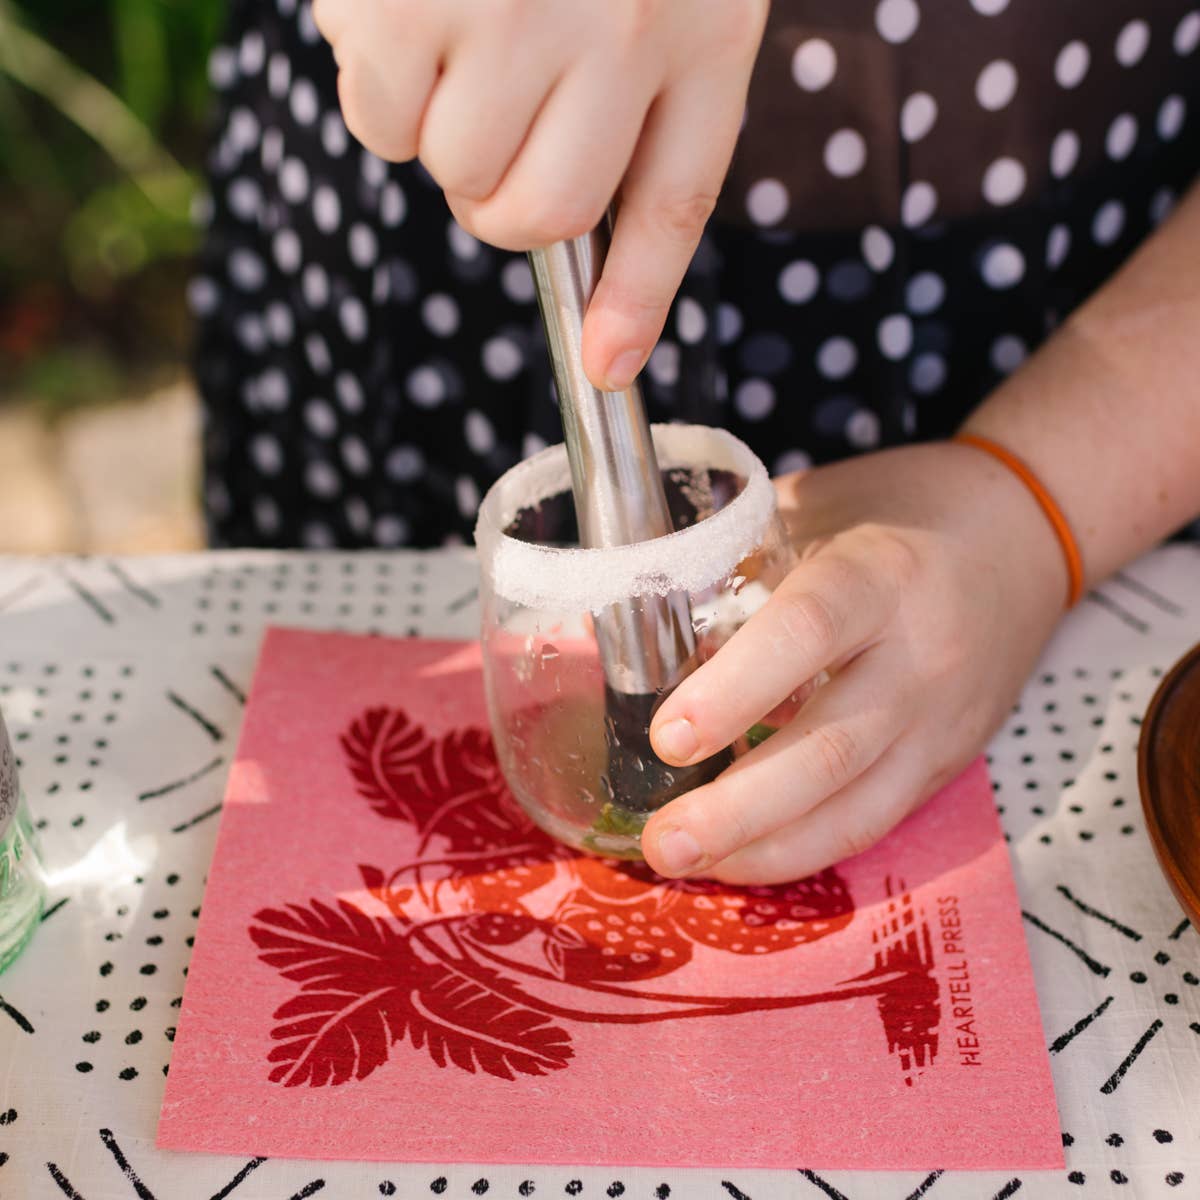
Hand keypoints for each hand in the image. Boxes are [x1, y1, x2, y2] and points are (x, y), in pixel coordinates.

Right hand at [312, 0, 767, 389]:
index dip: (638, 298)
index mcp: (698, 21)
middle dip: (497, 197)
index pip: (674, 198)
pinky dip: (374, 77)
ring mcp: (517, 15)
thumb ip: (640, 95)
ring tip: (444, 12)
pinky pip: (380, 122)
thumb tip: (588, 301)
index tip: (611, 363)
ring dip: (432, 120)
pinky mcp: (414, 4)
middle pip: (542, 216)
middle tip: (483, 117)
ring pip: (454, 174)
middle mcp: (623, 30)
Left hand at [641, 441, 1067, 884]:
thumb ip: (734, 558)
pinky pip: (875, 819)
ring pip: (857, 806)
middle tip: (662, 841)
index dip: (734, 690)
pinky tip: (743, 858)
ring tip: (685, 863)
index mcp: (877, 573)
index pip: (806, 634)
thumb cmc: (895, 510)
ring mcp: (942, 719)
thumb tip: (631, 624)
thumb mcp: (812, 505)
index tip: (666, 736)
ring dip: (765, 848)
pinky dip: (805, 848)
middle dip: (739, 807)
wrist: (1025, 530)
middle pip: (830, 748)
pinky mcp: (947, 760)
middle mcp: (919, 654)